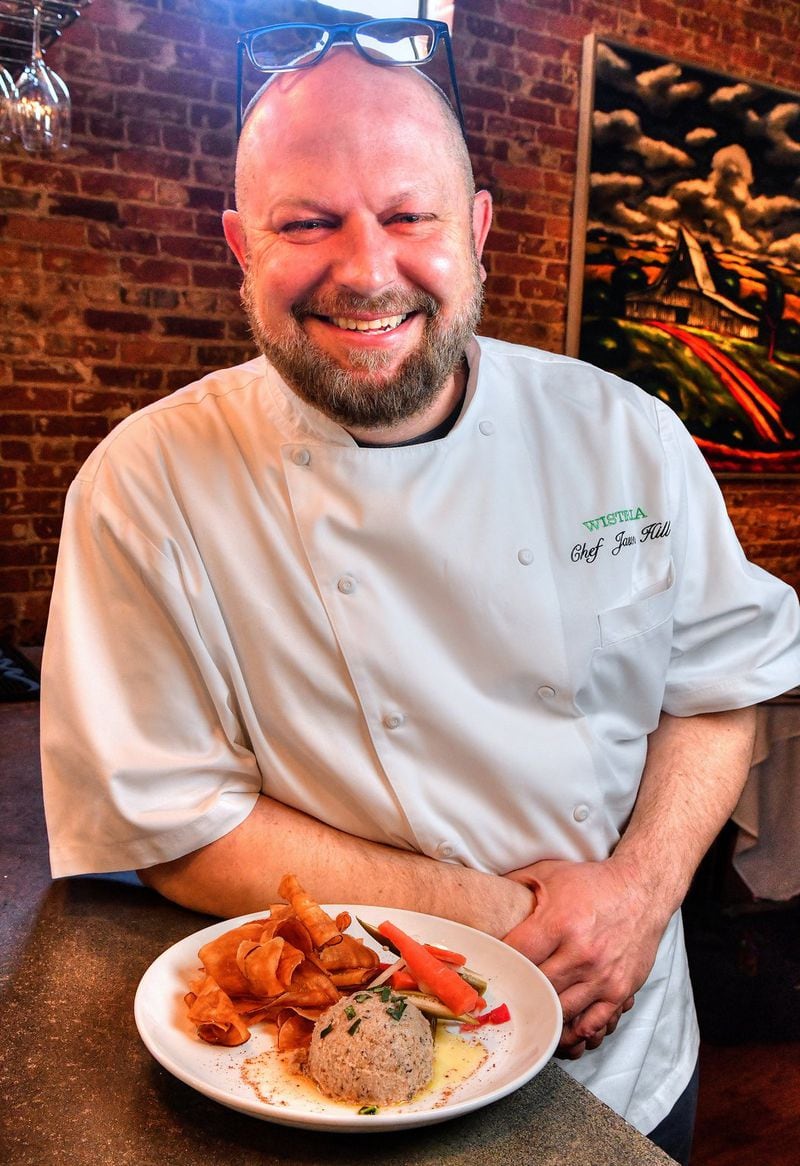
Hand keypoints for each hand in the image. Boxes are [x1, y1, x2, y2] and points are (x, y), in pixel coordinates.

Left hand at [502, 858, 664, 1056]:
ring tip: (529, 1017)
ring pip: (562, 1012)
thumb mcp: (549, 873)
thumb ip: (515, 884)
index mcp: (559, 922)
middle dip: (519, 993)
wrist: (641, 890)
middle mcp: (581, 952)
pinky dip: (575, 1031)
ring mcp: (602, 974)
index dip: (501, 964)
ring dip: (544, 1017)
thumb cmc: (592, 882)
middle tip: (505, 998)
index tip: (492, 970)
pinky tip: (562, 1028)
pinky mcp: (620, 989)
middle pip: (537, 988)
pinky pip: (594, 1022)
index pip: (517, 955)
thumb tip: (485, 893)